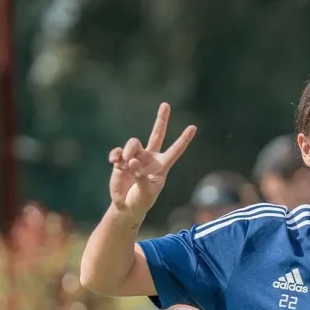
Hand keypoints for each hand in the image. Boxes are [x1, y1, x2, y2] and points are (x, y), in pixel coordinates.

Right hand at [108, 102, 195, 217]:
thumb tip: (131, 161)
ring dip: (128, 151)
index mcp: (162, 165)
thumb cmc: (141, 200)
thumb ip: (140, 176)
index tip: (193, 127)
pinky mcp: (121, 160)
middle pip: (157, 134)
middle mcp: (150, 157)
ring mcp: (136, 157)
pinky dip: (115, 156)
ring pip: (133, 143)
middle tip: (165, 105)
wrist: (126, 205)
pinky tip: (115, 163)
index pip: (175, 150)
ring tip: (124, 164)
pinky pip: (118, 152)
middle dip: (161, 119)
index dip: (184, 139)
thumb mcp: (145, 191)